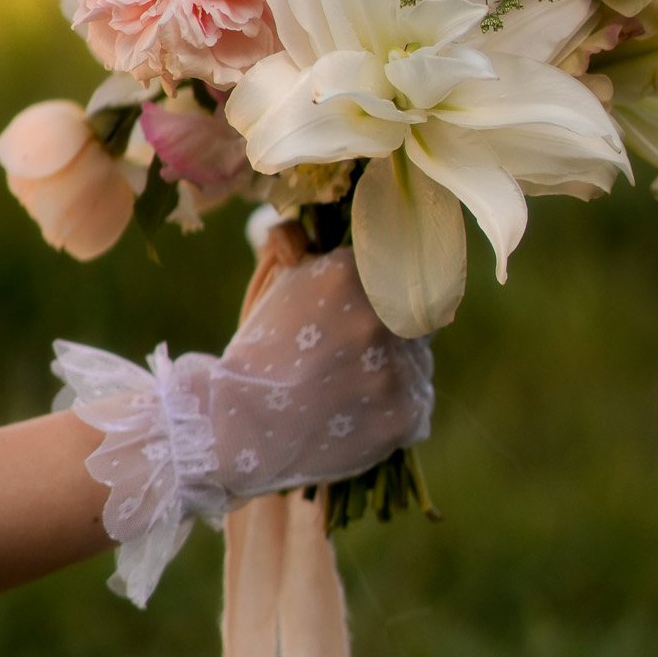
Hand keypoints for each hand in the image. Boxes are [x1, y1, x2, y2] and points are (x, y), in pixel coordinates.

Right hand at [212, 247, 433, 499]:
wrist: (237, 431)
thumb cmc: (255, 353)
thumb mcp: (273, 286)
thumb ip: (296, 245)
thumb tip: (302, 225)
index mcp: (348, 275)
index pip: (401, 259)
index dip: (391, 276)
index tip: (382, 290)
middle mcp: (380, 316)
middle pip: (419, 306)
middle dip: (397, 321)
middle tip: (362, 344)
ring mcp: (399, 368)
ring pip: (419, 356)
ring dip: (395, 365)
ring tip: (350, 385)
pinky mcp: (407, 414)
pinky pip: (418, 399)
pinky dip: (395, 404)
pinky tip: (359, 411)